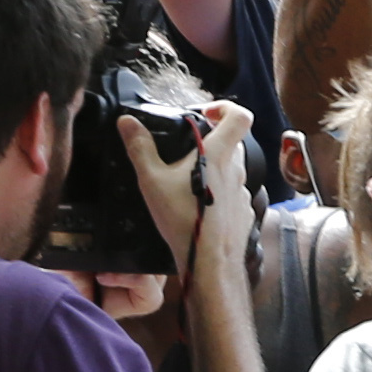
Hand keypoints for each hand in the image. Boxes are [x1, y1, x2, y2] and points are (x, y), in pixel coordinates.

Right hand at [126, 99, 256, 286]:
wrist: (209, 263)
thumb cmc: (183, 220)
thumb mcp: (152, 180)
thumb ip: (140, 148)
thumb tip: (127, 122)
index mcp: (218, 154)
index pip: (239, 116)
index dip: (225, 107)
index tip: (206, 113)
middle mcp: (236, 170)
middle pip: (233, 142)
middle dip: (212, 141)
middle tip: (188, 150)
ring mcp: (243, 192)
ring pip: (232, 169)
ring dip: (214, 169)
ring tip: (187, 183)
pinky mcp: (243, 212)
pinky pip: (233, 194)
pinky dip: (218, 194)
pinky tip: (198, 208)